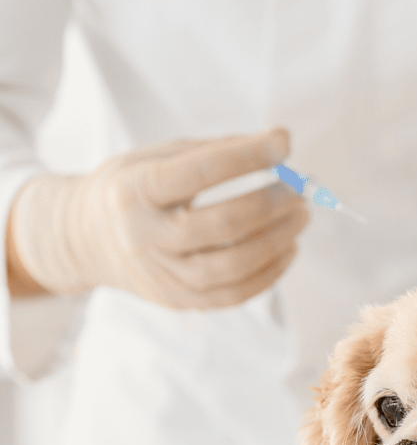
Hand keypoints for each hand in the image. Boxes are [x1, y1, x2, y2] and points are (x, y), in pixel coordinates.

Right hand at [7, 129, 308, 308]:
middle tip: (299, 189)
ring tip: (300, 217)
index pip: (199, 171)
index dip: (247, 156)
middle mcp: (145, 237)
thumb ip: (213, 152)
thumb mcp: (156, 157)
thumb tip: (278, 145)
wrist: (88, 240)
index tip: (284, 142)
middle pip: (222, 225)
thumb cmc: (133, 190)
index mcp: (134, 191)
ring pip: (233, 266)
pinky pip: (234, 295)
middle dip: (271, 204)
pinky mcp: (178, 301)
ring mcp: (161, 276)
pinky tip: (289, 248)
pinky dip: (270, 273)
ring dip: (278, 240)